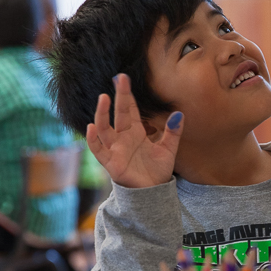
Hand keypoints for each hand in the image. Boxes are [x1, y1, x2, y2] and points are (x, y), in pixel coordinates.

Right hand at [85, 72, 183, 187]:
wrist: (153, 193)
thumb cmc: (157, 170)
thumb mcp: (169, 149)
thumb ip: (173, 132)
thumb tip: (179, 114)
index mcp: (135, 132)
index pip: (129, 109)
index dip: (126, 94)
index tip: (124, 78)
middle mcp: (123, 138)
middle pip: (118, 113)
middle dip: (118, 96)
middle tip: (119, 79)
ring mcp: (115, 149)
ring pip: (104, 128)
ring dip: (102, 114)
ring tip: (104, 98)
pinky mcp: (111, 162)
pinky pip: (98, 150)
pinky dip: (93, 139)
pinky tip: (92, 127)